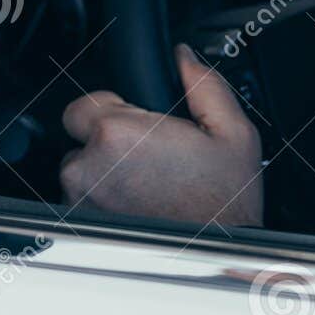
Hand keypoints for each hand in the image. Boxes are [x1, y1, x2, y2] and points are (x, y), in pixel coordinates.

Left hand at [60, 46, 263, 226]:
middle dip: (110, 141)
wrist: (216, 256)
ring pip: (81, 171)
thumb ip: (204, 84)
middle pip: (81, 138)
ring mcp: (80, 201)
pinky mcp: (80, 226)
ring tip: (149, 181)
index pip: (82, 103)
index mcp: (120, 134)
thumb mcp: (234, 131)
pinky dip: (103, 200)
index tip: (134, 118)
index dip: (111, 107)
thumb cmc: (225, 202)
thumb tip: (184, 57)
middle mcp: (88, 168)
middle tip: (151, 152)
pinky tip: (140, 203)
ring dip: (105, 171)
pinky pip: (82, 201)